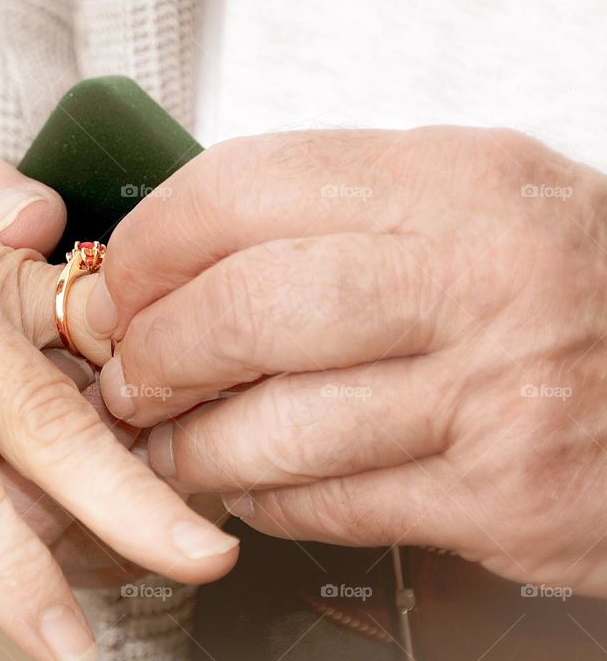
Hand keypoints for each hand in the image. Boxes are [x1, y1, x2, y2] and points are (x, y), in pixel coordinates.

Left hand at [0, 203, 237, 660]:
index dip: (18, 577)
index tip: (67, 647)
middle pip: (49, 414)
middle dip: (128, 500)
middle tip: (198, 557)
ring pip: (70, 378)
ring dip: (121, 449)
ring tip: (166, 514)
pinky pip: (71, 335)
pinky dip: (106, 390)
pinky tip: (134, 433)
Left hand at [88, 127, 606, 594]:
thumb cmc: (563, 280)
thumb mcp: (464, 201)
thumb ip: (332, 214)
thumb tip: (183, 254)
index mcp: (450, 181)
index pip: (245, 188)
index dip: (154, 243)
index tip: (123, 281)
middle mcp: (475, 277)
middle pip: (245, 309)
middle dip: (156, 353)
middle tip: (128, 376)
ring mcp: (494, 392)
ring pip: (277, 425)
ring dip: (193, 445)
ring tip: (169, 441)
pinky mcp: (505, 494)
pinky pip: (333, 503)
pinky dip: (266, 498)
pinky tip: (252, 483)